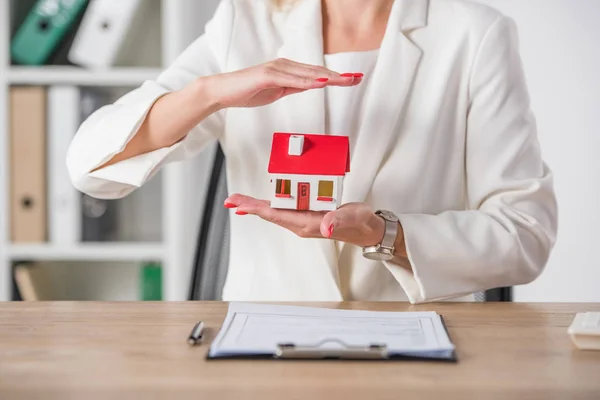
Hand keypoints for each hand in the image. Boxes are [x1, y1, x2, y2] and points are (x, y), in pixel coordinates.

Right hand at [204, 58, 363, 108]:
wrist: (223, 92)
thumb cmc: (247, 92)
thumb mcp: (276, 91)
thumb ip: (293, 87)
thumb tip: (310, 86)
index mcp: (287, 70)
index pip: (316, 74)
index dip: (335, 78)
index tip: (352, 80)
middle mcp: (284, 66)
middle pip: (316, 72)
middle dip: (338, 76)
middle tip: (357, 79)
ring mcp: (276, 69)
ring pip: (307, 74)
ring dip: (328, 77)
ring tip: (345, 81)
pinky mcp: (267, 74)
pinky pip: (291, 79)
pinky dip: (308, 81)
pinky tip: (321, 83)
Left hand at [224, 194, 384, 246]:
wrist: (366, 228)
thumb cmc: (359, 222)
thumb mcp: (351, 218)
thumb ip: (338, 222)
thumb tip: (325, 228)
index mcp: (307, 223)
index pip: (276, 215)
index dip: (256, 209)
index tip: (239, 206)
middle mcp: (300, 223)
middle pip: (269, 214)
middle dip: (249, 207)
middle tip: (230, 200)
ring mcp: (302, 219)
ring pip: (274, 211)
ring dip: (256, 205)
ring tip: (238, 200)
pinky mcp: (306, 214)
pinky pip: (283, 208)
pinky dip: (269, 203)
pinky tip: (262, 201)